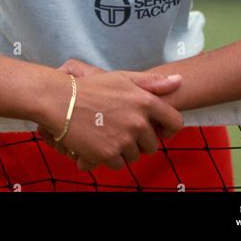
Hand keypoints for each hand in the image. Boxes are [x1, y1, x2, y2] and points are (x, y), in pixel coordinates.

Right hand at [38, 67, 183, 171]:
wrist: (61, 101)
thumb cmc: (92, 88)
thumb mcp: (123, 78)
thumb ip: (152, 82)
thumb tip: (179, 81)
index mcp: (145, 101)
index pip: (175, 122)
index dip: (168, 128)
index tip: (158, 129)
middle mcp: (138, 122)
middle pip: (152, 144)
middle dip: (140, 140)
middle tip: (121, 128)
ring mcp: (124, 139)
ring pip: (135, 155)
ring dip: (124, 149)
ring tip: (107, 133)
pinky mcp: (109, 154)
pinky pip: (118, 164)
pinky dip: (109, 157)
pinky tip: (99, 141)